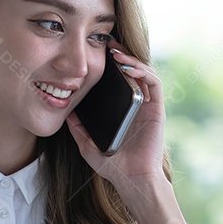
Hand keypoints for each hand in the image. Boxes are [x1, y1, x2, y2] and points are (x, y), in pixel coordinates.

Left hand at [66, 41, 168, 197]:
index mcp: (121, 111)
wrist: (132, 180)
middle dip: (120, 55)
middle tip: (105, 43)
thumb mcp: (87, 145)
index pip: (117, 81)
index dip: (109, 65)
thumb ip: (78, 129)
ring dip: (130, 59)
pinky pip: (153, 83)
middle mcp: (136, 105)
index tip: (94, 54)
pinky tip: (127, 66)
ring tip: (115, 51)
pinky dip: (142, 70)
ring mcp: (147, 106)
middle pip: (131, 72)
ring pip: (143, 73)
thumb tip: (66, 112)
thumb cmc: (113, 166)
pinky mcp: (156, 109)